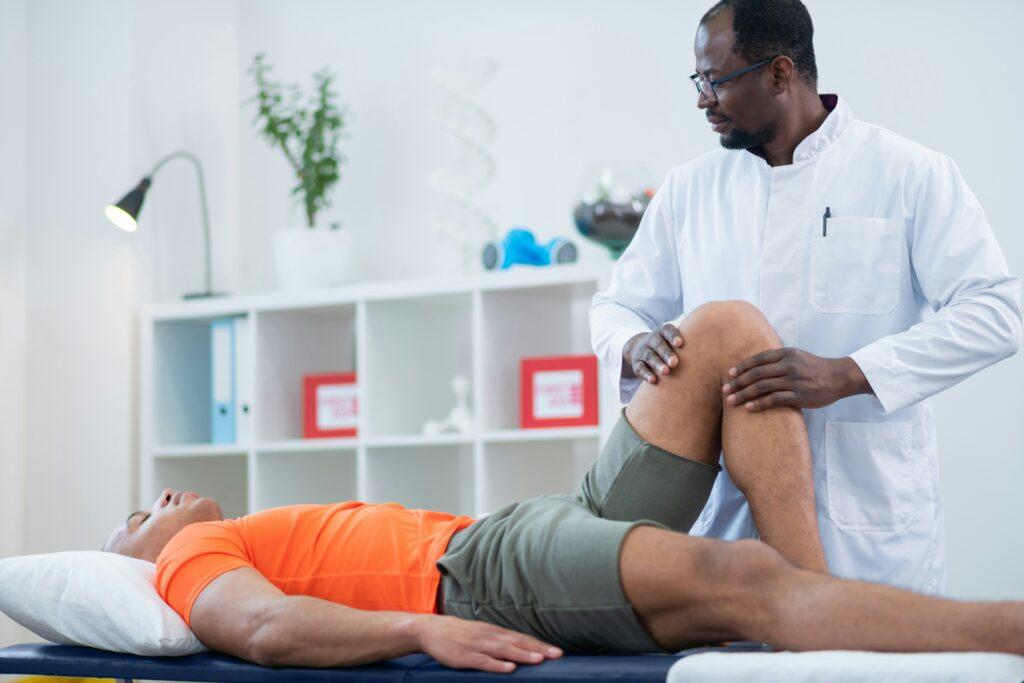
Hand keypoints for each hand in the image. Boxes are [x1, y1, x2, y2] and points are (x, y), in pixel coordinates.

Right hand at [413, 614, 562, 673]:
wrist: (431, 630)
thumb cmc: (461, 635)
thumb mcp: (482, 634)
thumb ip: (500, 641)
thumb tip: (522, 649)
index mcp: (494, 632)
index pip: (521, 638)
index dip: (539, 644)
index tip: (557, 652)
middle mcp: (489, 636)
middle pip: (517, 642)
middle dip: (538, 649)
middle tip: (557, 655)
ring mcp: (477, 646)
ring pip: (503, 650)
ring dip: (522, 654)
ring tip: (539, 660)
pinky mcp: (464, 657)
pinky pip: (483, 661)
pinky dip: (497, 665)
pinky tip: (509, 668)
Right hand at [623, 324, 684, 383]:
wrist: (640, 348)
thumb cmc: (666, 347)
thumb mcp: (671, 341)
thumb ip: (683, 345)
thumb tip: (709, 350)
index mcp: (662, 332)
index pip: (667, 330)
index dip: (672, 336)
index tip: (680, 344)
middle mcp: (651, 340)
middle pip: (658, 344)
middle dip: (666, 353)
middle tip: (674, 363)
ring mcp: (642, 351)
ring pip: (649, 356)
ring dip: (657, 364)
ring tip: (666, 372)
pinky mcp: (636, 363)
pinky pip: (640, 368)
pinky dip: (646, 374)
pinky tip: (653, 380)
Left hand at [721, 349, 866, 411]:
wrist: (840, 377)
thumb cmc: (815, 367)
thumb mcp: (797, 356)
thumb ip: (778, 359)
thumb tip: (755, 365)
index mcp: (786, 353)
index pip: (758, 359)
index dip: (742, 366)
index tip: (730, 374)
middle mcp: (788, 365)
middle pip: (756, 373)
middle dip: (738, 382)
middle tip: (724, 390)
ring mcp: (794, 380)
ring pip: (762, 387)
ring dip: (744, 394)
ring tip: (731, 400)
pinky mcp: (799, 396)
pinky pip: (774, 400)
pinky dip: (759, 404)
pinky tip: (748, 408)